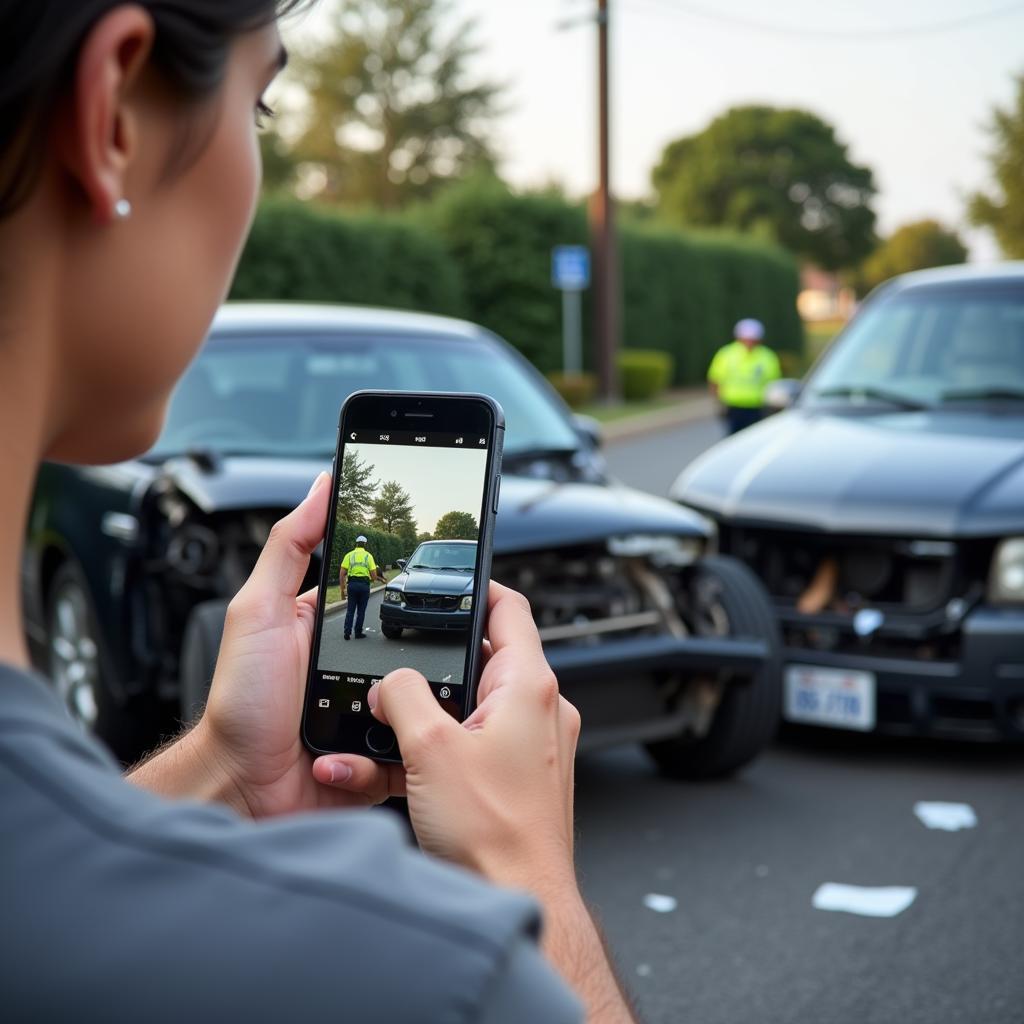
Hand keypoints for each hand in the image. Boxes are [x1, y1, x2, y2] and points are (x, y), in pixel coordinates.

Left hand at [195, 472, 402, 816]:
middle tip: (419, 662)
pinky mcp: (385, 755)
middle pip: (418, 647)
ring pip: (427, 699)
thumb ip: (290, 546)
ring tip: (383, 713)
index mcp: (334, 625)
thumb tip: (322, 485)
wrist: (240, 787)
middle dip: (431, 654)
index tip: (438, 577)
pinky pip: (415, 749)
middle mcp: (360, 666)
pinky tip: (365, 751)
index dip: (410, 585)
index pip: (385, 593)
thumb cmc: (241, 702)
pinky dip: (399, 752)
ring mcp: (375, 712)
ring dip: (418, 706)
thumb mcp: (259, 609)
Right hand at [317, 581, 581, 889]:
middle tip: (397, 669)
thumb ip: (404, 696)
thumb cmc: (494, 835)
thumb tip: (390, 680)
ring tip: (390, 727)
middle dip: (434, 663)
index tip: (450, 579)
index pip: (509, 608)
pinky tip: (398, 767)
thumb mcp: (430, 749)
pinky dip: (436, 747)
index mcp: (528, 687)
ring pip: (470, 705)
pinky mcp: (514, 775)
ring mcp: (529, 744)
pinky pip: (471, 743)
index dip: (478, 586)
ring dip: (427, 713)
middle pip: (482, 658)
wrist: (515, 896)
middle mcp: (537, 710)